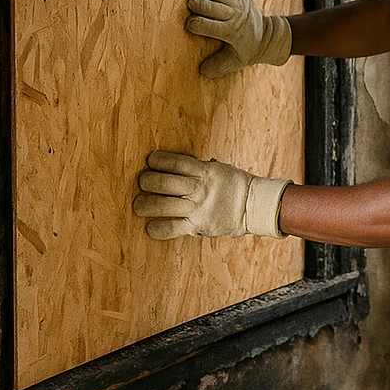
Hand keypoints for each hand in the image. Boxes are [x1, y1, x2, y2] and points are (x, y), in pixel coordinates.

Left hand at [133, 150, 291, 239]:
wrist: (253, 206)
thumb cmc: (233, 184)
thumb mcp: (218, 169)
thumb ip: (198, 167)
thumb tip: (173, 163)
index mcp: (206, 172)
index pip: (176, 163)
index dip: (159, 160)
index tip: (150, 160)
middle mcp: (200, 189)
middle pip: (164, 182)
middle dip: (147, 181)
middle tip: (142, 181)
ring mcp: (198, 208)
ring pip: (163, 205)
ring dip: (145, 204)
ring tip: (137, 204)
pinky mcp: (197, 226)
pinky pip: (172, 228)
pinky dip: (158, 229)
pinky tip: (149, 227)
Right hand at [186, 0, 291, 77]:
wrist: (267, 35)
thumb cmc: (247, 49)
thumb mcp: (235, 62)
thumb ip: (218, 67)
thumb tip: (202, 71)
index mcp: (231, 32)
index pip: (205, 25)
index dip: (193, 24)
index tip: (190, 25)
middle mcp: (234, 14)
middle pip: (206, 5)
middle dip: (194, 4)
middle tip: (191, 7)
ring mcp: (237, 0)